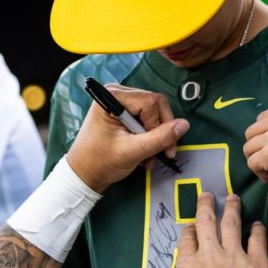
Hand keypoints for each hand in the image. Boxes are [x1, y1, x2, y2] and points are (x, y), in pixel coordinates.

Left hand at [67, 85, 188, 192]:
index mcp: (113, 97)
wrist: (84, 174)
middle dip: (161, 131)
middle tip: (164, 153)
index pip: (152, 102)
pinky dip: (150, 137)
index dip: (161, 125)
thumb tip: (184, 125)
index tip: (163, 148)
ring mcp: (121, 102)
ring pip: (154, 113)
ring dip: (156, 137)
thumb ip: (159, 138)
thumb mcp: (133, 152)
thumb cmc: (100, 162)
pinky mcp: (124, 112)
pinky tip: (145, 152)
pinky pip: (147, 118)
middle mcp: (117, 93)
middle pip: (156, 105)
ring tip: (150, 157)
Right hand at [174, 193, 267, 267]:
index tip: (193, 225)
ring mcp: (234, 256)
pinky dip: (257, 230)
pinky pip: (257, 240)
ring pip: (231, 223)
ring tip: (233, 198)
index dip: (191, 228)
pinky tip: (257, 224)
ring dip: (232, 208)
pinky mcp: (256, 263)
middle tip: (208, 195)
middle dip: (206, 205)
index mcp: (189, 262)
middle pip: (206, 221)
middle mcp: (210, 253)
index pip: (189, 237)